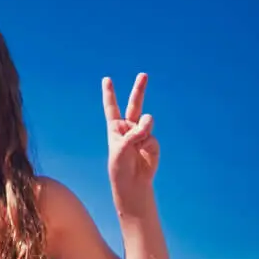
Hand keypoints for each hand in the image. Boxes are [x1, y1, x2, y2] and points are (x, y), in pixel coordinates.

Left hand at [104, 73, 159, 215]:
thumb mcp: (121, 149)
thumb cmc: (120, 168)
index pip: (111, 108)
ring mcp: (142, 134)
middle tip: (143, 74)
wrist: (132, 184)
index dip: (110, 94)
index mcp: (115, 129)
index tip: (107, 79)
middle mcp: (129, 128)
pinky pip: (152, 138)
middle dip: (139, 89)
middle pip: (134, 105)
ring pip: (147, 121)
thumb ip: (134, 133)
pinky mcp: (152, 142)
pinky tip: (143, 154)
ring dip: (143, 131)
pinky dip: (148, 145)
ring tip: (137, 145)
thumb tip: (149, 121)